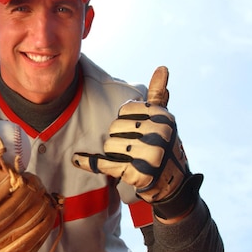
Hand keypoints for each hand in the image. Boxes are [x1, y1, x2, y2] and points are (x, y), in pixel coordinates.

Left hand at [72, 67, 199, 213]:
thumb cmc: (164, 147)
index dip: (125, 122)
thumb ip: (158, 95)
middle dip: (118, 138)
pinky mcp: (137, 173)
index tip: (135, 131)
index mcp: (162, 117)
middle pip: (115, 128)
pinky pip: (104, 163)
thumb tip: (162, 67)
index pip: (125, 111)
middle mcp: (158, 134)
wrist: (173, 184)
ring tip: (130, 159)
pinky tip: (77, 160)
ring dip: (114, 153)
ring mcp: (148, 154)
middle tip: (133, 149)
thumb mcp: (164, 120)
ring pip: (110, 145)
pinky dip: (89, 162)